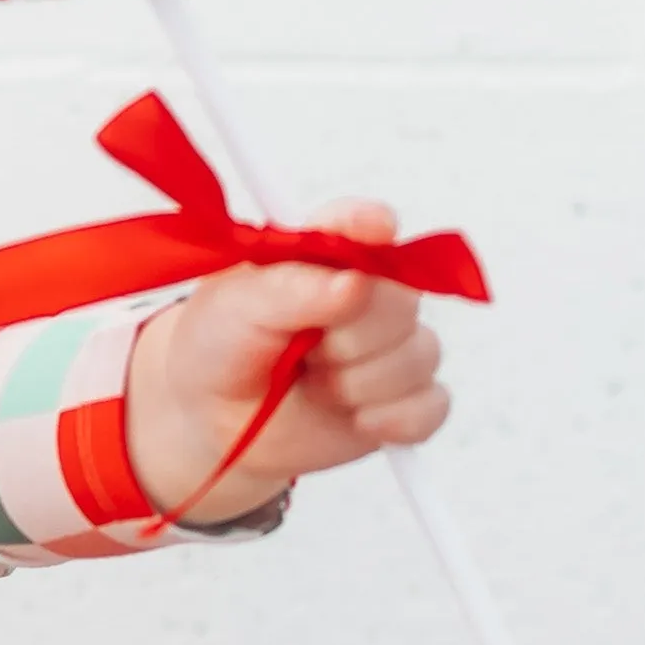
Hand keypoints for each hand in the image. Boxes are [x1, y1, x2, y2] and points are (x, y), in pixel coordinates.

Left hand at [124, 206, 449, 522]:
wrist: (212, 420)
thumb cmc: (220, 348)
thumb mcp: (234, 307)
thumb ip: (291, 288)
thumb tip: (354, 282)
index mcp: (329, 252)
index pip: (365, 225)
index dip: (372, 225)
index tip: (373, 229)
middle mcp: (371, 292)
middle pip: (402, 301)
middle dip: (350, 337)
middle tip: (302, 351)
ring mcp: (392, 347)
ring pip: (419, 357)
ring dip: (359, 384)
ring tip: (312, 386)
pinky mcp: (403, 401)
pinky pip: (431, 407)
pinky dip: (395, 419)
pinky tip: (356, 419)